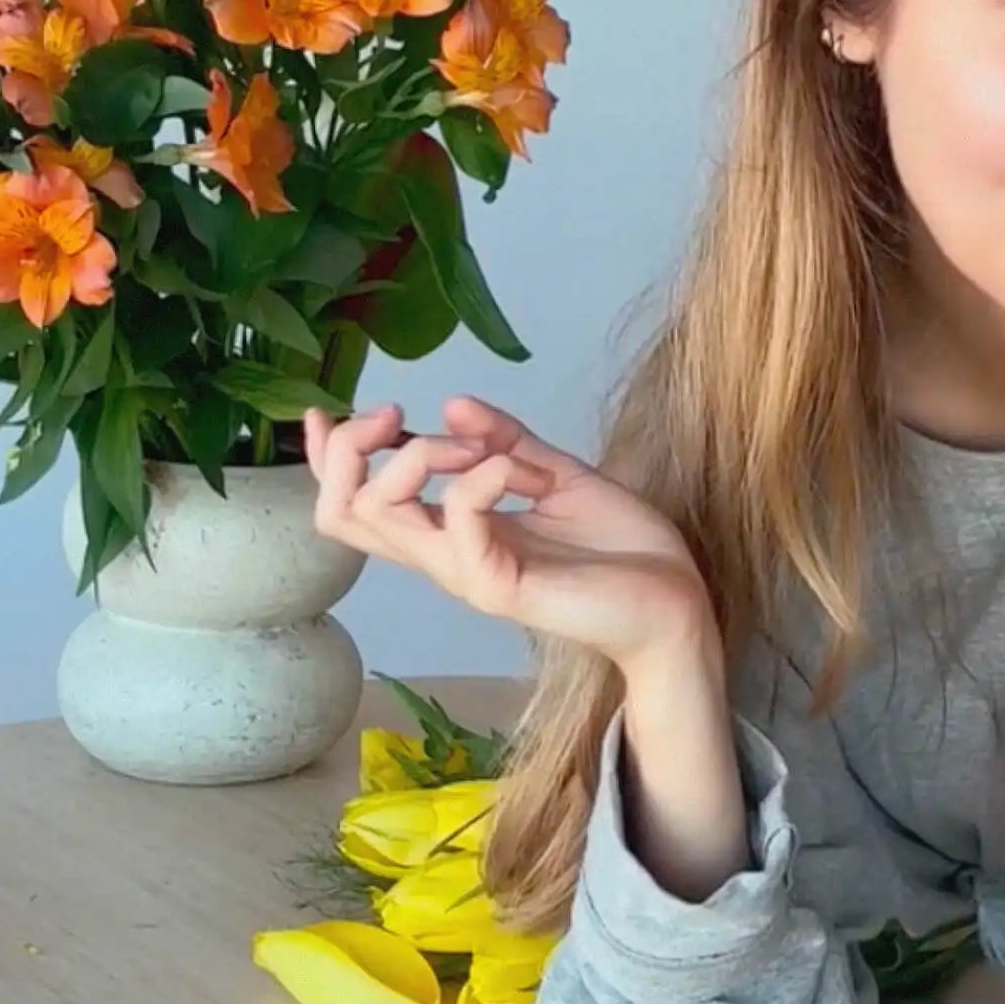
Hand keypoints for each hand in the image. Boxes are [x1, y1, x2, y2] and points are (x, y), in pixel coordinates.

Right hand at [303, 394, 717, 672]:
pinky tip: (515, 469)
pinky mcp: (499, 586)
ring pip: (382, 515)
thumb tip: (452, 404)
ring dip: (418, 456)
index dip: (327, 460)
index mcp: (452, 532)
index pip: (355, 506)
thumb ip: (507, 441)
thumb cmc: (622, 549)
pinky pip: (458, 522)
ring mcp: (467, 573)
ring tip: (472, 447)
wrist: (676, 600)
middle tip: (394, 418)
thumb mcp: (558, 476)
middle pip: (344, 513)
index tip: (329, 411)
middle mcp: (445, 555)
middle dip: (351, 450)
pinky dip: (479, 475)